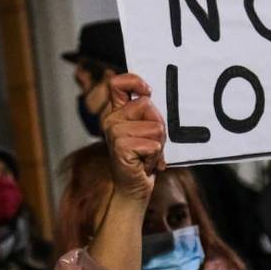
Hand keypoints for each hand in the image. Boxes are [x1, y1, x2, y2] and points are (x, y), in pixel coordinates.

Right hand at [103, 74, 166, 200]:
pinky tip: (145, 163)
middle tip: (151, 143)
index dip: (134, 81)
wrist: (133, 188)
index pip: (117, 83)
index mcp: (116, 112)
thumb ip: (147, 112)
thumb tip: (150, 94)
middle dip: (158, 125)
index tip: (147, 91)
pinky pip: (153, 144)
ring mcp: (114, 133)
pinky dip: (156, 156)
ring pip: (155, 127)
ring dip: (159, 144)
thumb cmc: (143, 158)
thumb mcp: (148, 129)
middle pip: (147, 104)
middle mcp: (111, 120)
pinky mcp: (121, 147)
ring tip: (148, 154)